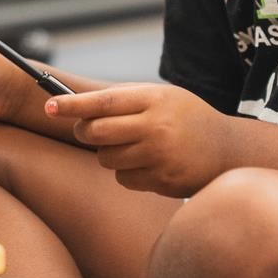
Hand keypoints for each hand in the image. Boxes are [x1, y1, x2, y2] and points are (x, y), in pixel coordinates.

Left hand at [46, 84, 232, 197]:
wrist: (227, 150)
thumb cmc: (186, 118)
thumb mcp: (161, 96)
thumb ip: (124, 99)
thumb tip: (76, 103)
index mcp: (154, 99)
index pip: (104, 101)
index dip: (73, 104)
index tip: (50, 105)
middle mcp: (156, 127)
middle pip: (96, 133)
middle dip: (84, 131)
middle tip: (87, 129)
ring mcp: (159, 156)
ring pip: (106, 158)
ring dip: (108, 153)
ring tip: (132, 144)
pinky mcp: (161, 181)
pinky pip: (123, 179)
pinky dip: (127, 172)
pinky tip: (148, 163)